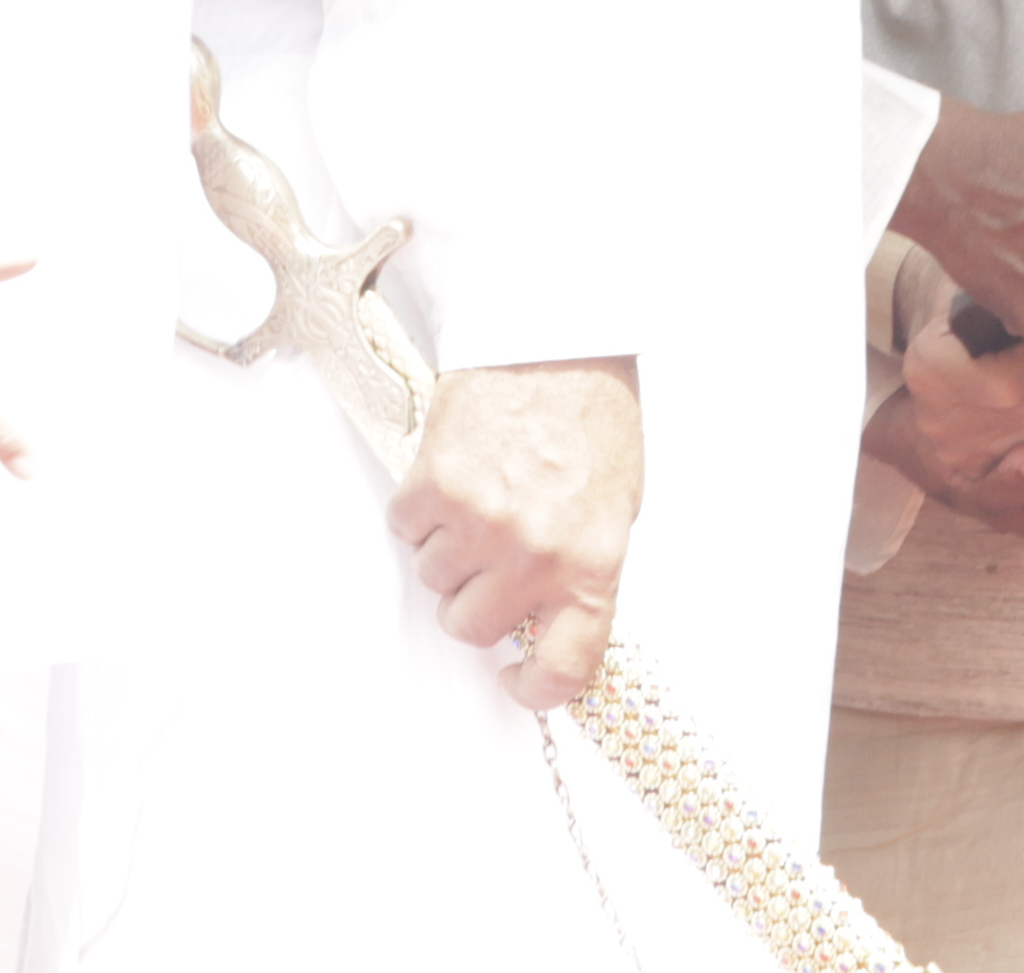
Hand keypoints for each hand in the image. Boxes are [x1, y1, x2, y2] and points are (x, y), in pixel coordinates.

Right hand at [396, 356, 640, 709]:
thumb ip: (582, 570)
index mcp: (592, 564)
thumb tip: (550, 621)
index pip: (563, 667)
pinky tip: (456, 468)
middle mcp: (534, 555)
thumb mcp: (616, 505)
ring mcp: (480, 524)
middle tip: (492, 551)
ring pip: (434, 580)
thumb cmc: (591, 413)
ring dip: (449, 548)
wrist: (553, 335)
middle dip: (476, 598)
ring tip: (482, 491)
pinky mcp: (433, 488)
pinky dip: (422, 508)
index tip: (519, 680)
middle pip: (472, 628)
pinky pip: (408, 530)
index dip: (535, 688)